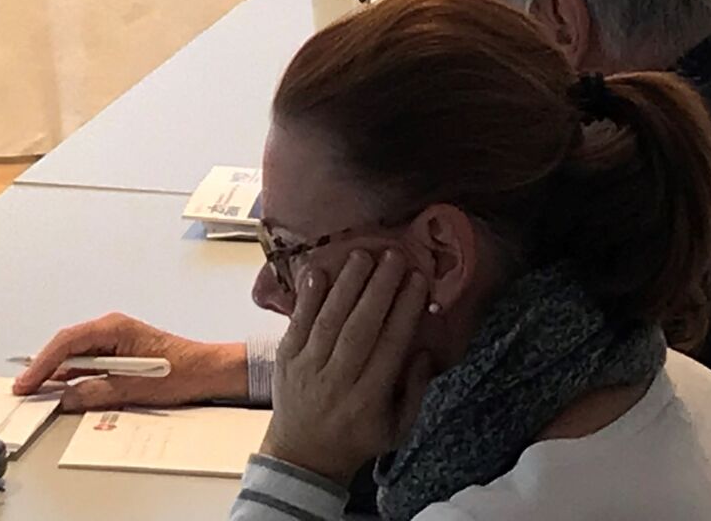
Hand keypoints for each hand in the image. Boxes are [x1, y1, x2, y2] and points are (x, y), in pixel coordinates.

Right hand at [12, 313, 248, 412]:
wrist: (207, 370)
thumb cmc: (178, 373)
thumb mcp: (133, 389)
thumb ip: (95, 392)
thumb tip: (64, 398)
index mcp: (113, 328)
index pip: (67, 342)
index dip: (42, 363)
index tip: (26, 382)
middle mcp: (110, 328)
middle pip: (67, 345)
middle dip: (43, 366)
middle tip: (22, 388)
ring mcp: (114, 338)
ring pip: (76, 353)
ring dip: (57, 371)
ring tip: (35, 390)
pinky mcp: (119, 351)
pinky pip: (89, 360)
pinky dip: (73, 374)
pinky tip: (62, 388)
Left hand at [261, 250, 431, 485]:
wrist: (304, 457)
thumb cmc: (358, 438)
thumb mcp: (397, 428)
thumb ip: (414, 391)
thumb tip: (425, 349)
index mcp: (369, 399)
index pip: (390, 346)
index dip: (405, 310)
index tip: (418, 279)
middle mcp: (338, 380)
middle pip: (361, 328)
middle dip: (379, 288)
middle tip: (394, 255)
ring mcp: (308, 367)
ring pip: (330, 320)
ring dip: (347, 284)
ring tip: (363, 254)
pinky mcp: (285, 357)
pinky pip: (298, 322)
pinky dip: (309, 296)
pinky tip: (319, 270)